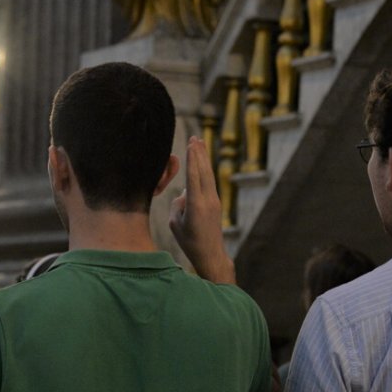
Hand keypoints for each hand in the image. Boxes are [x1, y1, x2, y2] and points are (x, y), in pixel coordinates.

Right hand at [169, 136, 234, 283]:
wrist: (210, 253)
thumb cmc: (188, 240)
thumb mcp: (175, 223)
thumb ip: (178, 204)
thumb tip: (185, 193)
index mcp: (196, 205)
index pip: (194, 177)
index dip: (193, 160)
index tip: (192, 145)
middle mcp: (208, 200)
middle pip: (204, 171)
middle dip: (199, 153)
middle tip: (196, 137)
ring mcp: (214, 201)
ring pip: (208, 175)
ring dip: (204, 159)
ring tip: (200, 144)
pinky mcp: (215, 203)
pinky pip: (209, 182)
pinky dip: (205, 170)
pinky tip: (202, 162)